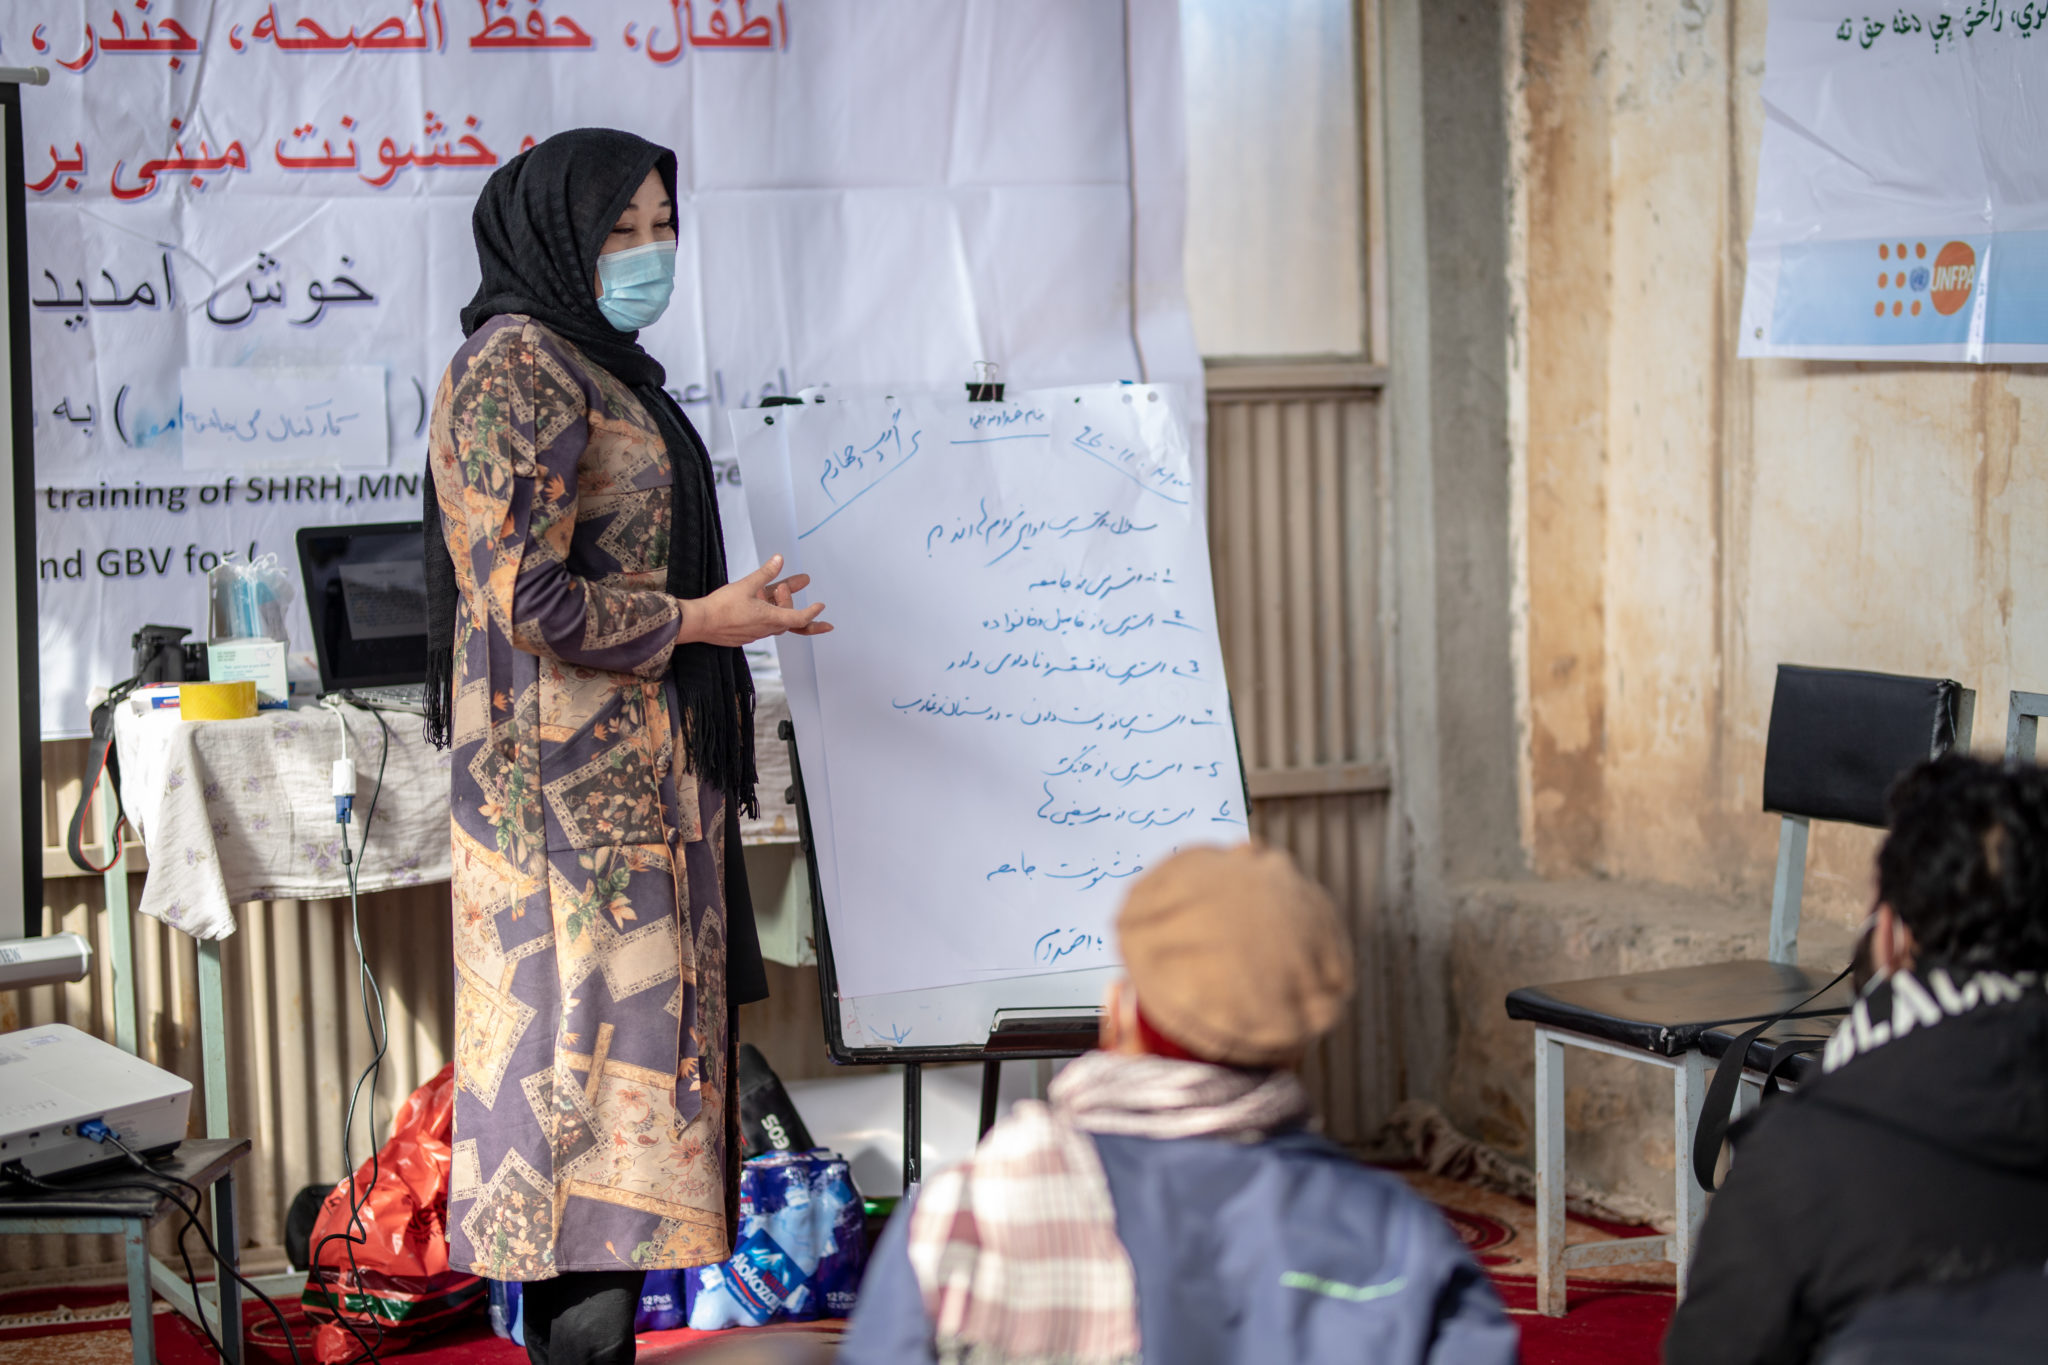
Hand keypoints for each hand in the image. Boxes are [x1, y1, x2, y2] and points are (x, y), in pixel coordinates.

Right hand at [675, 554, 832, 647]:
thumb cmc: (722, 606)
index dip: (813, 613)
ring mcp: (755, 635)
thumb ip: (765, 573)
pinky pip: (762, 627)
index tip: (821, 606)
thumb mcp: (746, 585)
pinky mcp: (744, 636)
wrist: (699, 623)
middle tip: (783, 586)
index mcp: (770, 619)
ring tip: (776, 590)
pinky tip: (759, 604)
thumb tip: (779, 559)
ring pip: (775, 623)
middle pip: (788, 619)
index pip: (800, 619)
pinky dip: (766, 615)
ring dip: (779, 609)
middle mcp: (766, 630)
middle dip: (789, 601)